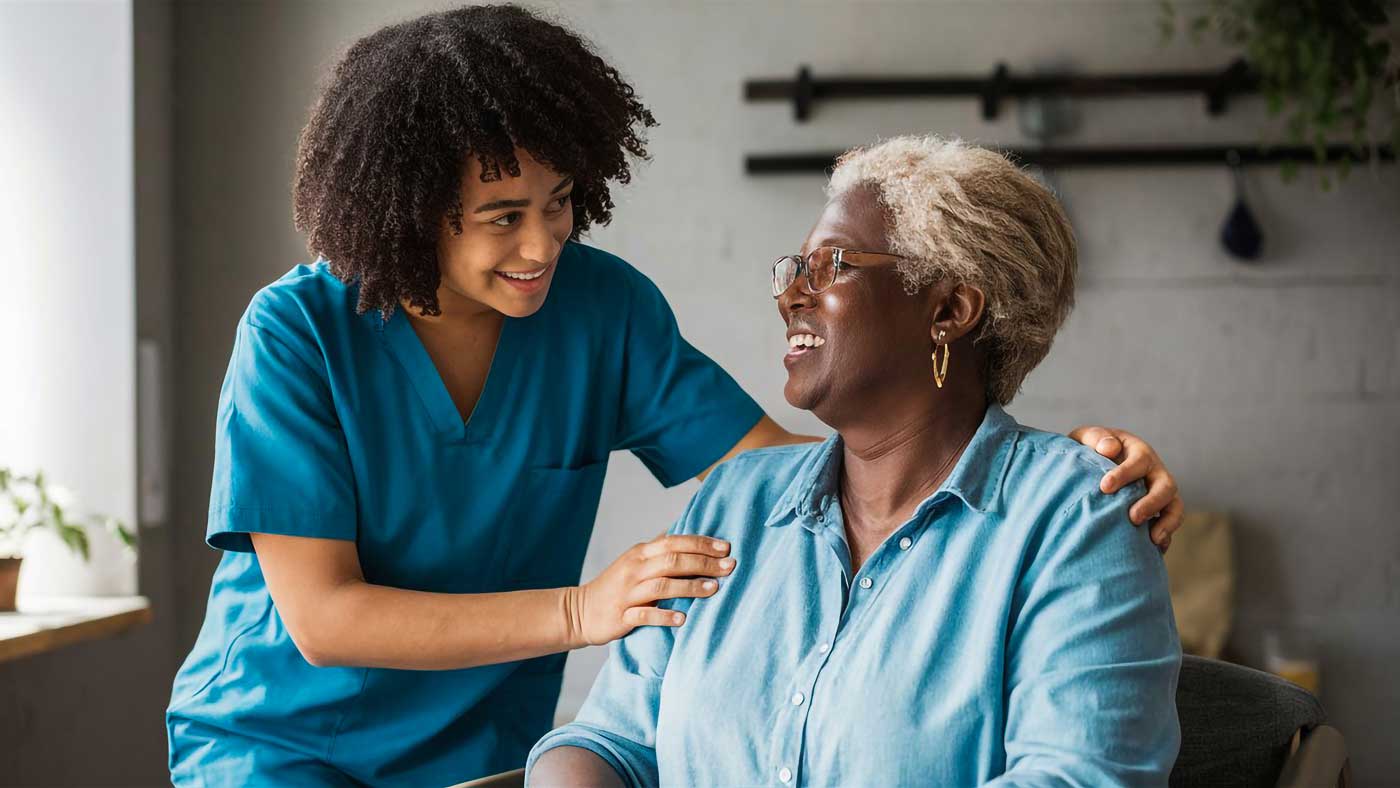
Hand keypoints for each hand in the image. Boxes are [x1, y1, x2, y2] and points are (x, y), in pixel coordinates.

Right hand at [568, 534, 734, 645]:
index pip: (674, 542)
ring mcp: (627, 593)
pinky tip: (683, 618)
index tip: (726, 547)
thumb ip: (658, 549)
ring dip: (690, 586)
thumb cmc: (615, 587)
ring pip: (661, 585)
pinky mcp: (621, 616)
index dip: (701, 543)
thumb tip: (685, 532)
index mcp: (640, 553)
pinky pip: (644, 615)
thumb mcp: (635, 561)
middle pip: (672, 561)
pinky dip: (664, 615)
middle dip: (703, 563)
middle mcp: (634, 569)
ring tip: (714, 589)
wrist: (579, 611)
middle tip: (730, 567)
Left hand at [1068, 426, 1182, 552]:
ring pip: (1175, 508)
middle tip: (1132, 517)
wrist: (1093, 466)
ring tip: (1151, 539)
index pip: (1139, 461)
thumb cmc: (1090, 450)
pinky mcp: (1158, 513)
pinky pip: (1168, 526)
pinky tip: (1152, 549)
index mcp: (1139, 452)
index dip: (1125, 474)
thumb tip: (1109, 448)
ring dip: (1167, 523)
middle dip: (1152, 503)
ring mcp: (1160, 494)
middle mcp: (1155, 473)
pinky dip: (1165, 538)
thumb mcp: (1087, 438)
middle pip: (1166, 486)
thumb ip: (1096, 438)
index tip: (1104, 487)